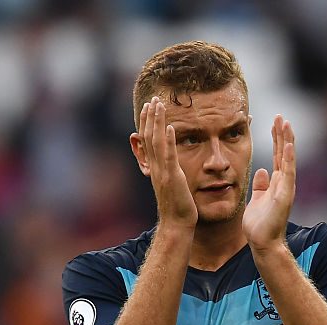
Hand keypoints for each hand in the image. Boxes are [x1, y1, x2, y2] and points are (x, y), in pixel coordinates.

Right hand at [133, 97, 196, 226]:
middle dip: (150, 117)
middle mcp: (155, 167)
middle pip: (148, 136)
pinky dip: (169, 140)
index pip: (148, 140)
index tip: (150, 107)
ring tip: (159, 105)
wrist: (177, 224)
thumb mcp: (171, 184)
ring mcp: (162, 172)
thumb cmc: (178, 207)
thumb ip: (168, 171)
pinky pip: (169, 156)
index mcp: (155, 168)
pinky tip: (171, 127)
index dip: (148, 123)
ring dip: (157, 122)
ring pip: (156, 142)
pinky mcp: (172, 177)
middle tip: (152, 99)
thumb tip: (168, 162)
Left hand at [244, 115, 295, 255]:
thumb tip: (262, 171)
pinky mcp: (284, 196)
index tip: (275, 122)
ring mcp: (286, 188)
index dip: (276, 138)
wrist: (262, 243)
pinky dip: (289, 159)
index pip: (278, 155)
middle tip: (281, 116)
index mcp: (276, 183)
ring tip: (286, 123)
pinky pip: (287, 173)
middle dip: (282, 134)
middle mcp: (283, 183)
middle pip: (284, 153)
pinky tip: (288, 145)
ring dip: (287, 141)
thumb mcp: (256, 199)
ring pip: (287, 159)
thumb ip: (260, 185)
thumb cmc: (260, 225)